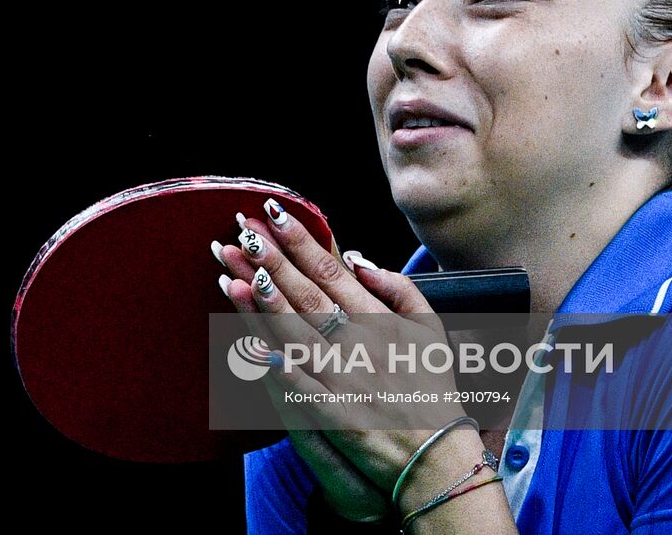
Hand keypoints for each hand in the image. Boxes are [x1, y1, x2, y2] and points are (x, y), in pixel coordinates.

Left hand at [217, 199, 469, 522]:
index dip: (301, 242)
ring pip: (295, 332)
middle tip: (242, 231)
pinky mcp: (332, 415)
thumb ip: (400, 288)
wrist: (437, 456)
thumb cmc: (431, 389)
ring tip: (234, 270)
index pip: (332, 271)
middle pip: (307, 294)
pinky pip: (296, 384)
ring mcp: (344, 380)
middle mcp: (360, 345)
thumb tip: (358, 259)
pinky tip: (246, 341)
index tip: (274, 215)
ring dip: (262, 300)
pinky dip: (273, 363)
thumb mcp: (430, 329)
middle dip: (272, 260)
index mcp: (381, 320)